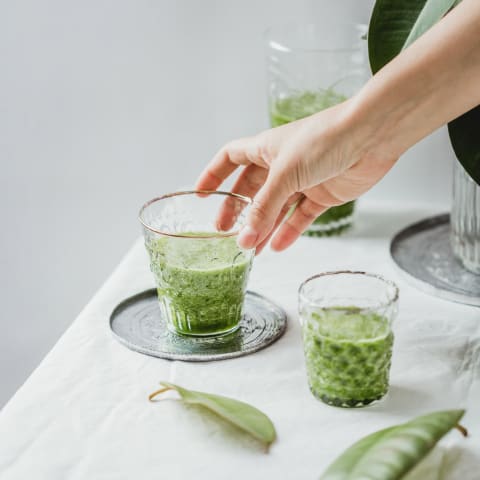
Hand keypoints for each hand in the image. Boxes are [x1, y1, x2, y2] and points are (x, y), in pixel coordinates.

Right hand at [196, 100, 397, 252]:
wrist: (371, 136)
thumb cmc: (324, 139)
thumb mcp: (284, 174)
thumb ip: (264, 208)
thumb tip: (244, 238)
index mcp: (265, 148)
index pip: (231, 159)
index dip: (214, 175)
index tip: (200, 194)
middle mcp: (282, 164)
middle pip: (252, 189)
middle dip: (238, 210)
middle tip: (226, 231)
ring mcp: (303, 180)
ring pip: (276, 208)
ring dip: (263, 228)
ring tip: (250, 249)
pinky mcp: (324, 194)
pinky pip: (301, 216)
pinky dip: (289, 231)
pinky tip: (276, 246)